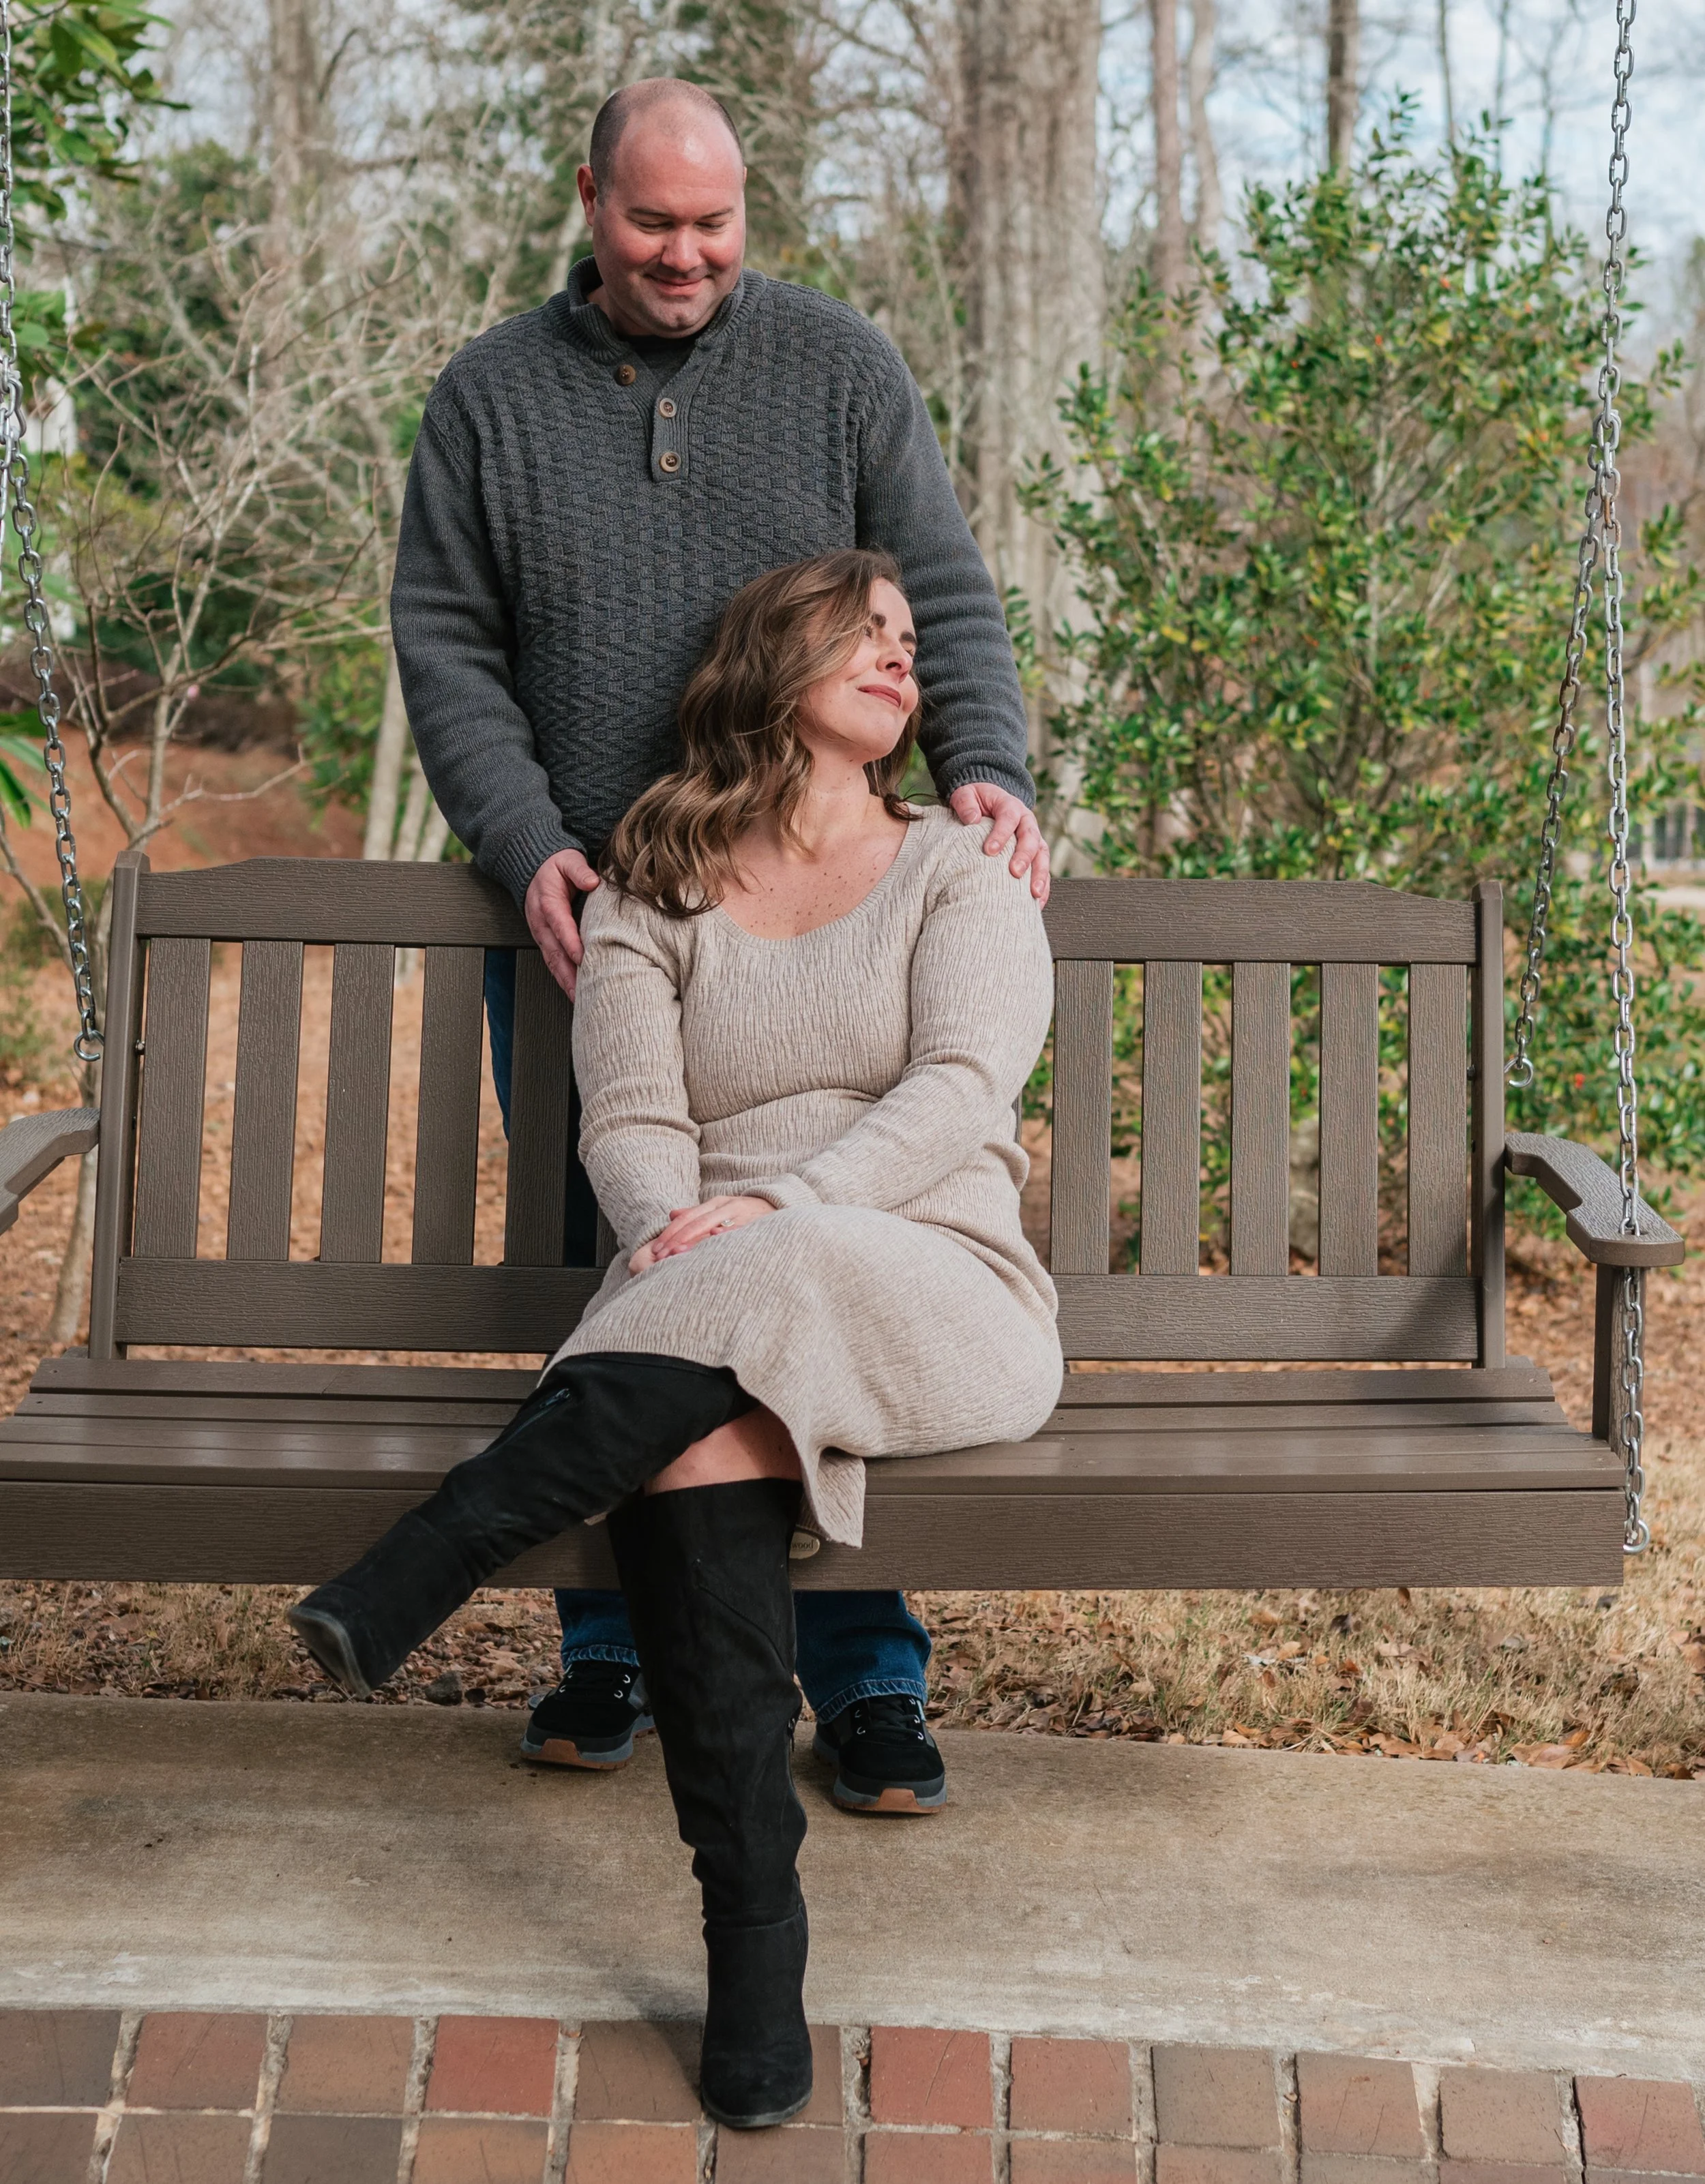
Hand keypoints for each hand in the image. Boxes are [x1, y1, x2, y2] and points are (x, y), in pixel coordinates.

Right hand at [524, 847, 601, 997]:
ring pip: (552, 961)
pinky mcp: (545, 940)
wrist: (534, 867)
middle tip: (582, 992)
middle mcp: (541, 922)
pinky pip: (552, 961)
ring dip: (564, 981)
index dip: (570, 942)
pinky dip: (562, 978)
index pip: (559, 924)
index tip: (582, 957)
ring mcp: (541, 933)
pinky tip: (573, 992)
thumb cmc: (555, 865)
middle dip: (567, 973)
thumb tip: (593, 881)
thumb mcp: (567, 860)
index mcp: (548, 902)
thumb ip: (579, 870)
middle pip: (554, 951)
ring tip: (578, 1000)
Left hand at [629, 1194, 773, 1274]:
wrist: (780, 1204)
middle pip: (694, 1222)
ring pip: (711, 1225)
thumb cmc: (747, 1212)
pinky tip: (714, 1238)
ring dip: (693, 1240)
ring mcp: (739, 1213)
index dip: (670, 1233)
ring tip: (677, 1253)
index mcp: (714, 1203)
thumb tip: (672, 1214)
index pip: (686, 1218)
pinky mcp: (754, 1222)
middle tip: (661, 1257)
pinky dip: (725, 1233)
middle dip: (676, 1240)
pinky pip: (736, 1229)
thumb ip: (698, 1213)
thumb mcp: (722, 1208)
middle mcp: (724, 1206)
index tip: (656, 1251)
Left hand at [948, 782, 1050, 902]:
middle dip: (1024, 856)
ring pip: (1042, 855)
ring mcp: (1033, 838)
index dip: (1001, 834)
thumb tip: (971, 819)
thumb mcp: (966, 794)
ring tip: (1034, 894)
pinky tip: (1037, 903)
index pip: (1008, 818)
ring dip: (1040, 874)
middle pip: (1030, 838)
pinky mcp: (1034, 853)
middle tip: (1015, 873)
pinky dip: (1043, 885)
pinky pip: (1042, 868)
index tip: (989, 851)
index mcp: (1010, 805)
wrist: (988, 802)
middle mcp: (1026, 821)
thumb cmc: (975, 801)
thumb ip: (965, 803)